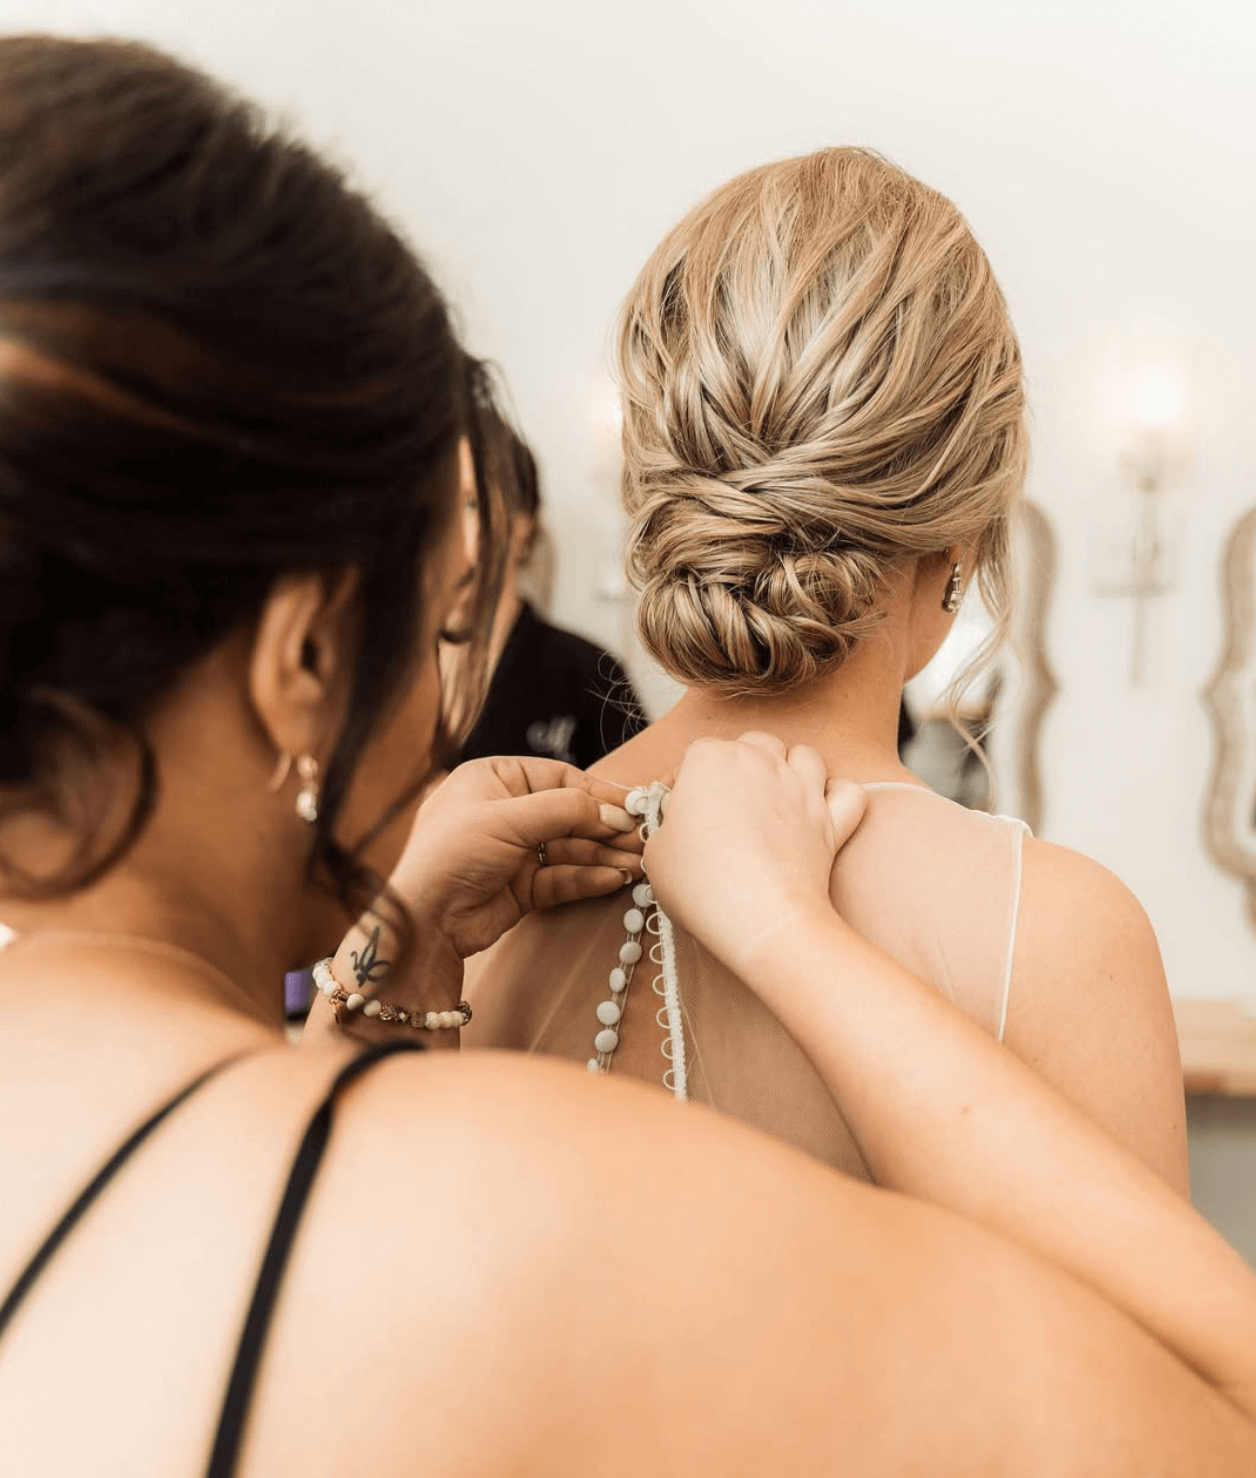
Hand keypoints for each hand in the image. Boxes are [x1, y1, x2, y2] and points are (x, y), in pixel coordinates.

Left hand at [388, 755, 642, 962]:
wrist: (424, 922)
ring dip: (603, 855)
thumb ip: (567, 810)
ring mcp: (513, 851)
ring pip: (570, 848)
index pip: (559, 778)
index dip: (597, 793)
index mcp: (493, 779)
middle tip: (642, 838)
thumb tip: (615, 813)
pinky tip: (613, 879)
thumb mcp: (509, 819)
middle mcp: (504, 812)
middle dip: (605, 828)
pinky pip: (562, 877)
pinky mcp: (521, 887)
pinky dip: (587, 878)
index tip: (633, 806)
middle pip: (569, 815)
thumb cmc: (450, 855)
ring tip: (636, 863)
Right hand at [643, 732, 865, 979]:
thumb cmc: (702, 884)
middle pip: (754, 743)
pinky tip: (824, 808)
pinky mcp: (831, 821)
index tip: (681, 812)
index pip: (697, 753)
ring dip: (791, 768)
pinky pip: (849, 792)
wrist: (759, 917)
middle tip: (726, 803)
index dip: (687, 782)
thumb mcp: (656, 852)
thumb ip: (667, 824)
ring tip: (774, 797)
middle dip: (741, 764)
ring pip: (805, 755)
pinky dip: (840, 796)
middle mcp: (760, 762)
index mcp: (711, 759)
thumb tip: (679, 823)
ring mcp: (801, 789)